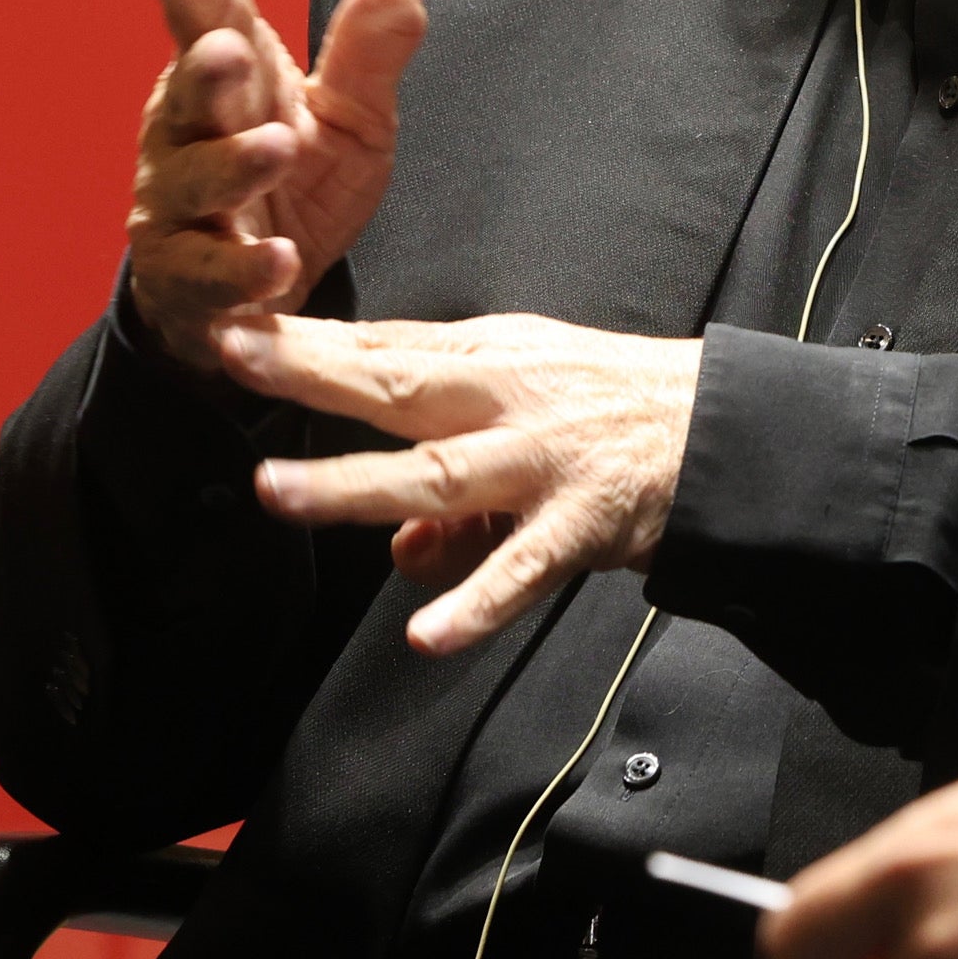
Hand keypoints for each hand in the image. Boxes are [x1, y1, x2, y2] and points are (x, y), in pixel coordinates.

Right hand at [122, 0, 424, 374]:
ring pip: (192, 182)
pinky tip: (279, 261)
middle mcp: (188, 134)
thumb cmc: (292, 178)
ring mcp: (178, 207)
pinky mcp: (185, 280)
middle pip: (188, 95)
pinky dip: (239, 270)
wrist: (251, 290)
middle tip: (227, 49)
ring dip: (231, 165)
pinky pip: (207, 274)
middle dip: (204, 71)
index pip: (213, 23)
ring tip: (274, 150)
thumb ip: (366, 54)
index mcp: (229, 81)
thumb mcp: (347, 116)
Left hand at [218, 311, 703, 653]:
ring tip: (283, 491)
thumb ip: (450, 466)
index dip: (306, 339)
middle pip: (396, 384)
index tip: (230, 325)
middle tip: (234, 354)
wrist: (727, 426)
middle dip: (312, 371)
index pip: (384, 346)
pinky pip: (520, 569)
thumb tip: (397, 548)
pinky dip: (475, 603)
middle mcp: (507, 402)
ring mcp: (542, 462)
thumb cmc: (615, 411)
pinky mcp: (582, 522)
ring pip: (436, 473)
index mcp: (490, 363)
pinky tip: (426, 633)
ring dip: (356, 484)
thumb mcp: (528, 406)